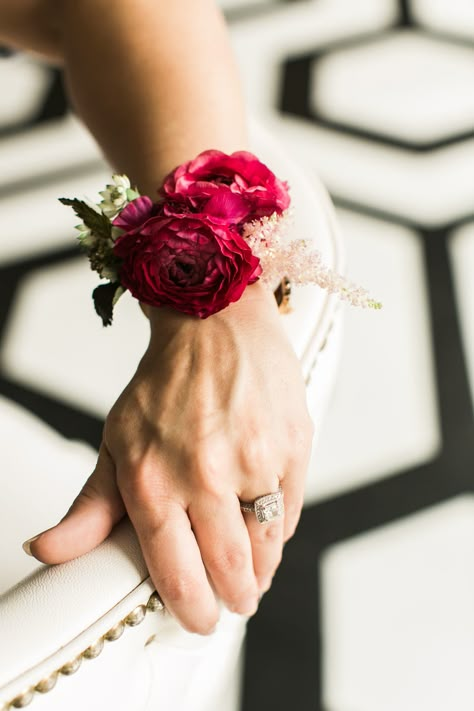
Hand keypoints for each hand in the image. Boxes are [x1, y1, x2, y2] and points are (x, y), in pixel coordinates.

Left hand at [27, 282, 313, 633]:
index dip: (192, 608)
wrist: (216, 324)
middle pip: (229, 571)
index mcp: (153, 478)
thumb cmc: (166, 383)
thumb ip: (91, 506)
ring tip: (254, 574)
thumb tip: (47, 550)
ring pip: (266, 550)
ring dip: (261, 572)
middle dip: (234, 599)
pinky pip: (288, 512)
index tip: (201, 618)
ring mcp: (254, 459)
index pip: (175, 571)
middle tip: (234, 602)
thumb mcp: (118, 441)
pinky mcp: (292, 446)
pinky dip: (277, 530)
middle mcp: (204, 474)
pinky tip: (265, 527)